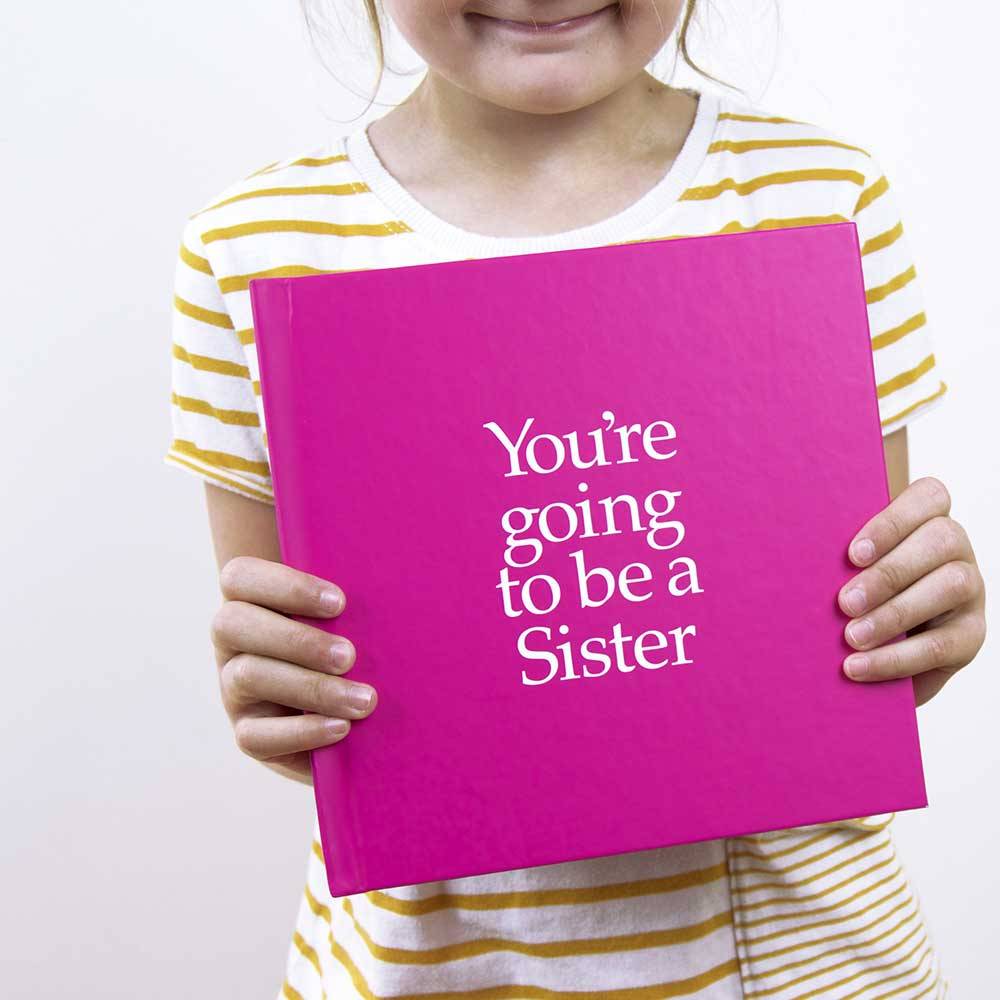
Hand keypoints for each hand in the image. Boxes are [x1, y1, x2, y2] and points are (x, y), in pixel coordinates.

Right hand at [210, 556, 376, 782]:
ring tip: (363, 700)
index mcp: (251, 600)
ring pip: (248, 676)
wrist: (354, 713)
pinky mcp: (247, 732)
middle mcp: (233, 642)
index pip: (240, 577)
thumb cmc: (354, 645)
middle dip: (298, 640)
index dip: (286, 586)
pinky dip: (302, 732)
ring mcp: (233, 688)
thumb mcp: (349, 618)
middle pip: (233, 624)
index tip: (340, 602)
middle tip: (350, 656)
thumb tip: (390, 585)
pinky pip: (253, 737)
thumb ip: (350, 603)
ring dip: (311, 687)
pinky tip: (341, 728)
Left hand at [838, 476, 985, 704]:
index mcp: (926, 520)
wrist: (875, 656)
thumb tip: (793, 558)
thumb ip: (840, 560)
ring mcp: (972, 590)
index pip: (930, 496)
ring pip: (951, 586)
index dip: (892, 521)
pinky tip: (859, 666)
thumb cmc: (853, 596)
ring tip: (851, 636)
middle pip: (941, 539)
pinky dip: (895, 658)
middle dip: (889, 572)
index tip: (852, 553)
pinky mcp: (971, 636)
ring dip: (895, 613)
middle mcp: (956, 549)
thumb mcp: (847, 572)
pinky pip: (942, 645)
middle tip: (844, 602)